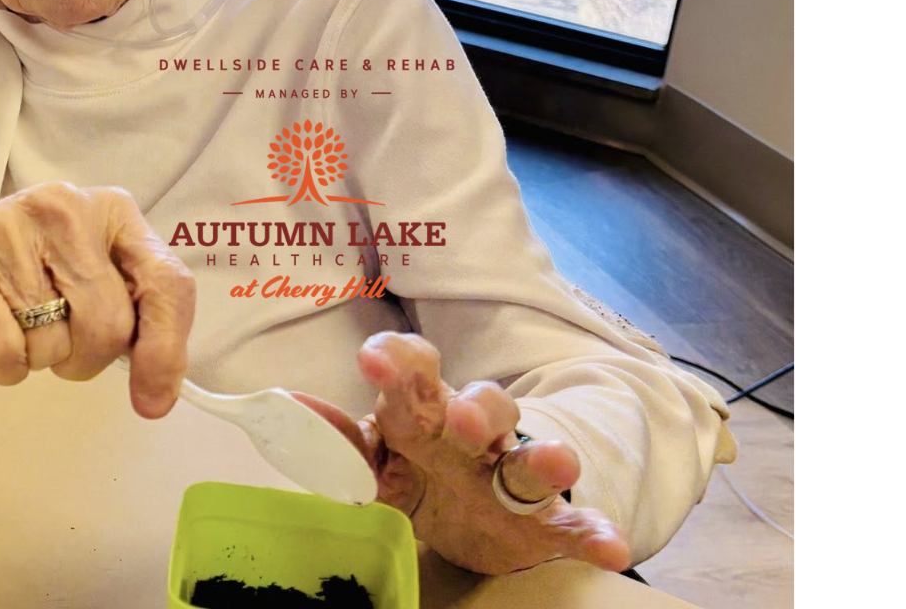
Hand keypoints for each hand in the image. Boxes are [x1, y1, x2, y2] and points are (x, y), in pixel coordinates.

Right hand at [0, 182, 194, 417]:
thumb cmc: (11, 277)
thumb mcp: (82, 275)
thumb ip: (129, 310)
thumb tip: (158, 387)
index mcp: (110, 209)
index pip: (166, 282)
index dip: (168, 351)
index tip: (153, 400)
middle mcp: (64, 208)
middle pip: (110, 325)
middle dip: (86, 359)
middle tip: (57, 344)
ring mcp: (9, 232)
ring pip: (56, 344)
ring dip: (38, 358)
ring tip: (13, 322)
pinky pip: (8, 354)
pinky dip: (3, 368)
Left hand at [296, 332, 630, 574]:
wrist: (472, 516)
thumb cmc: (421, 469)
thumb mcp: (379, 459)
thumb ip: (345, 442)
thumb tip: (296, 413)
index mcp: (424, 412)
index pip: (414, 370)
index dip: (397, 359)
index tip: (374, 360)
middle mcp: (474, 435)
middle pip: (482, 404)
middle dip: (475, 407)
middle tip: (459, 417)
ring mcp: (512, 477)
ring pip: (531, 456)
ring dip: (544, 456)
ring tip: (553, 461)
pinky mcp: (545, 522)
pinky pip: (575, 523)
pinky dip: (594, 532)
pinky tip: (609, 545)